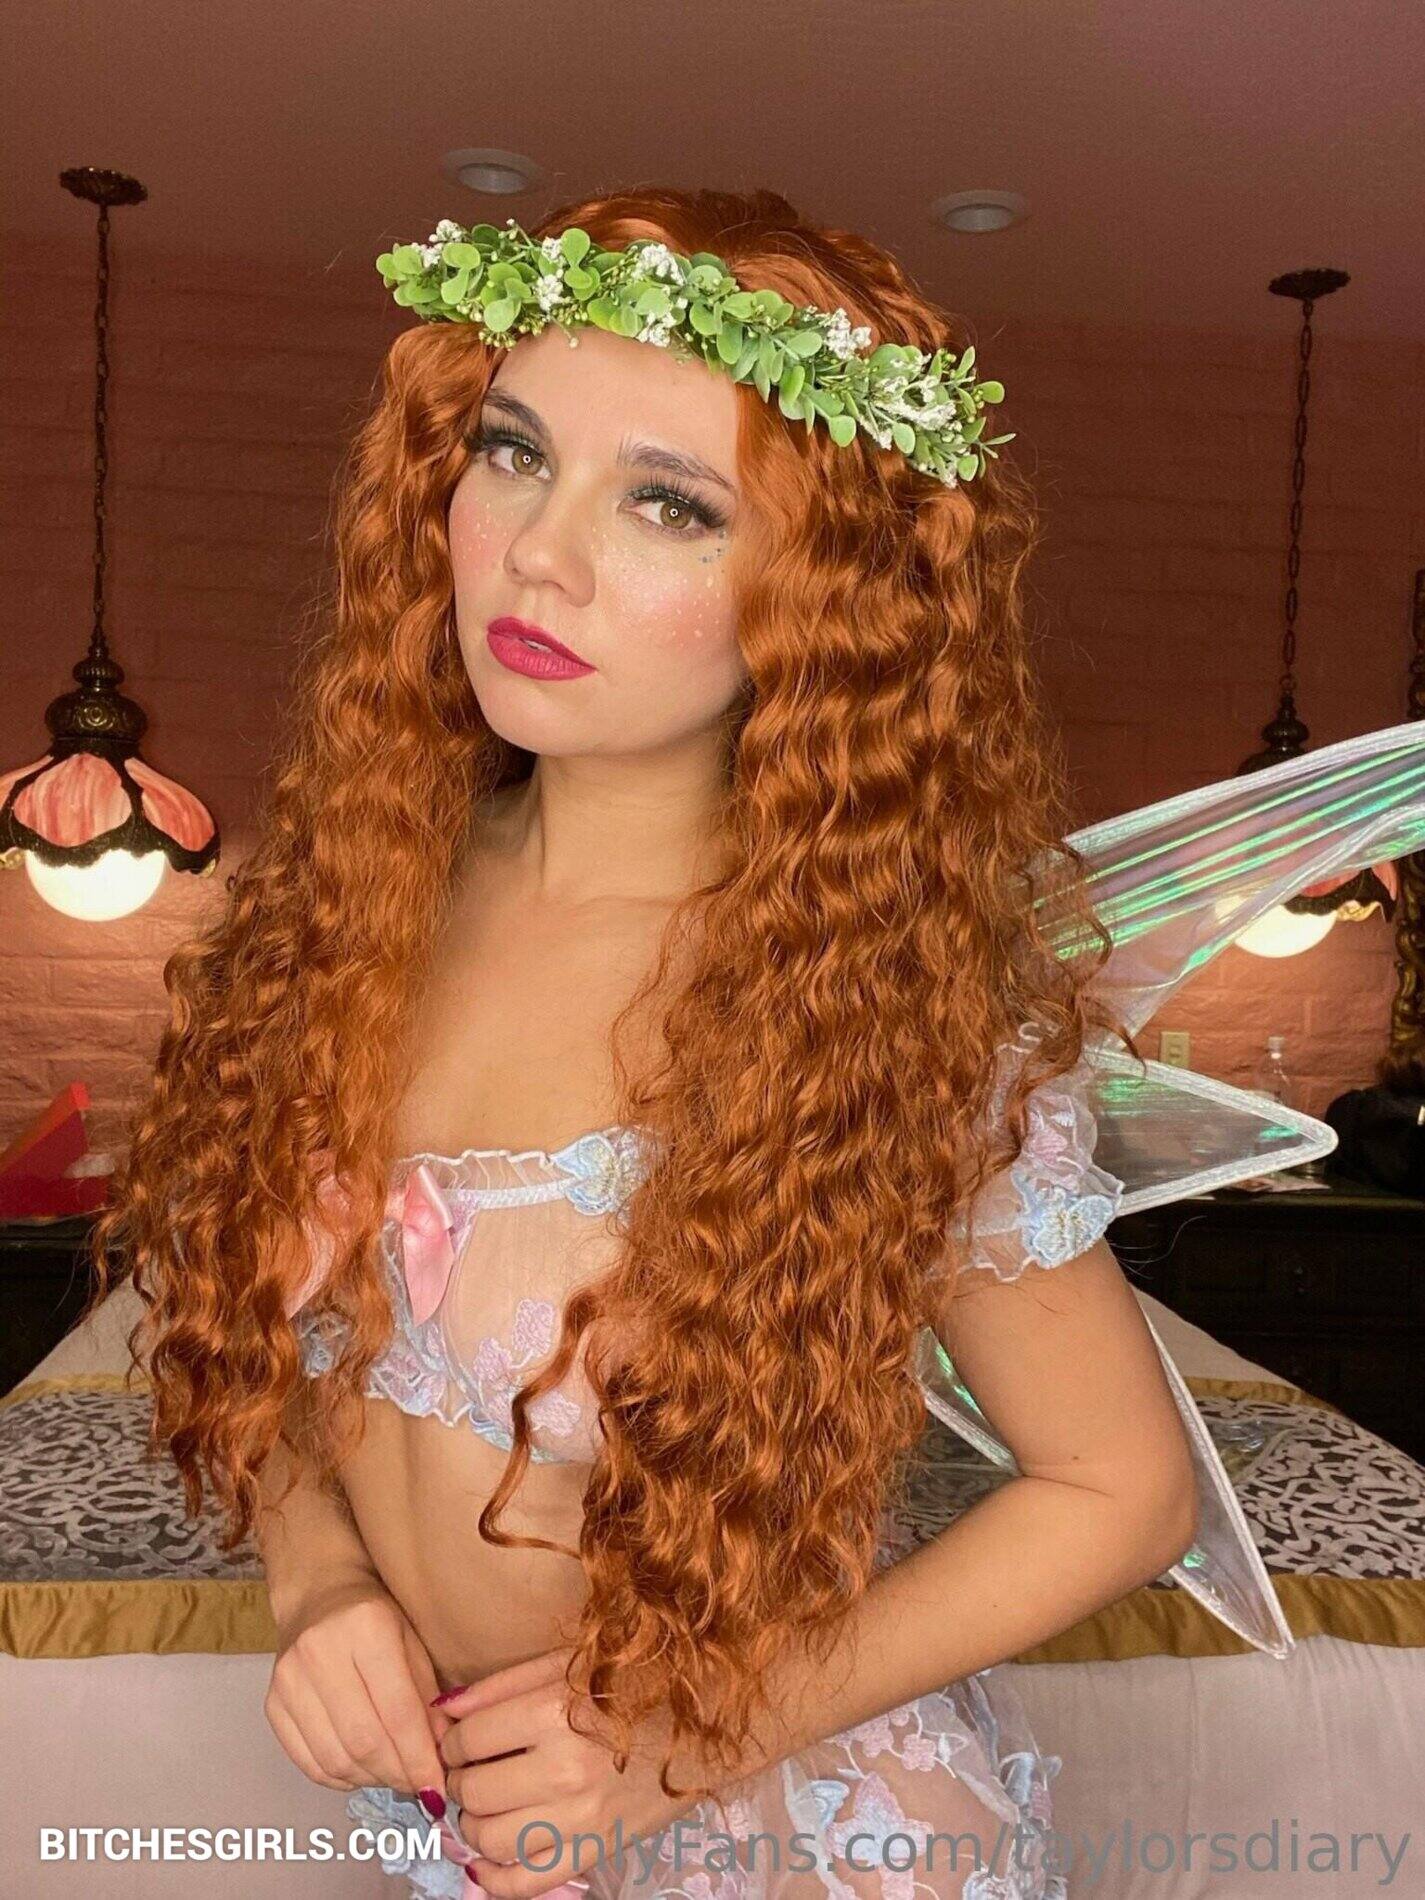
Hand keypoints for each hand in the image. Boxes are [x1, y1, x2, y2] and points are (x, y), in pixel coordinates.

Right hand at [264, 1567, 449, 1809]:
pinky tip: (362, 1771)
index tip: (438, 1787)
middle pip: (364, 1740)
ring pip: (335, 1758)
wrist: (318, 1594)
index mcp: (366, 1627)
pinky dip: (340, 1778)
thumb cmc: (376, 1615)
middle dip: (397, 1774)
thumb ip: (428, 1695)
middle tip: (418, 1784)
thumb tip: (442, 1754)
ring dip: (371, 1780)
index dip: (420, 1757)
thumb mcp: (412, 1640)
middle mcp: (320, 1652)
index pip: (398, 1711)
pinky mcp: (271, 1704)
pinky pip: (308, 1762)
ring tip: (393, 1776)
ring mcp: (289, 1680)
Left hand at [437, 1645, 705, 1898]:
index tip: (461, 1737)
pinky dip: (492, 1879)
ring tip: (484, 1804)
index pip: (469, 1738)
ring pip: (490, 1840)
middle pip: (474, 1790)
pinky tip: (482, 1861)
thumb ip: (501, 1685)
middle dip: (461, 1780)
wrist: (701, 1730)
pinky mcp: (595, 1850)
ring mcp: (581, 1818)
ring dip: (472, 1825)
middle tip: (472, 1768)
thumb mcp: (568, 1666)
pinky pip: (525, 1882)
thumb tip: (442, 1707)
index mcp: (557, 1712)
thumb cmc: (633, 1686)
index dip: (453, 1738)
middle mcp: (565, 1769)